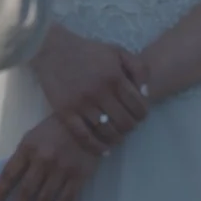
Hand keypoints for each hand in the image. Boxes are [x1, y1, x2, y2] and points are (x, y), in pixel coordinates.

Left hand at [0, 109, 102, 200]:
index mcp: (28, 148)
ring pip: (46, 198)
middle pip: (26, 190)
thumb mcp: (34, 137)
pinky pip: (67, 199)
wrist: (89, 122)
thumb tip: (13, 183)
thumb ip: (23, 156)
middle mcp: (43, 160)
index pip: (9, 174)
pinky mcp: (79, 175)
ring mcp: (62, 169)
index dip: (0, 191)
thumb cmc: (56, 129)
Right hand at [28, 25, 150, 151]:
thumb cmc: (89, 51)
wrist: (54, 49)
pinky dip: (96, 146)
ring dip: (117, 138)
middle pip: (124, 121)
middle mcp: (99, 92)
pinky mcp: (65, 112)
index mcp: (114, 77)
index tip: (141, 115)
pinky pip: (83, 136)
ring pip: (106, 131)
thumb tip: (146, 94)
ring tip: (118, 136)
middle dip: (131, 126)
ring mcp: (81, 104)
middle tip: (130, 126)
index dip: (143, 114)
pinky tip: (104, 150)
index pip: (138, 105)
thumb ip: (139, 69)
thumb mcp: (118, 52)